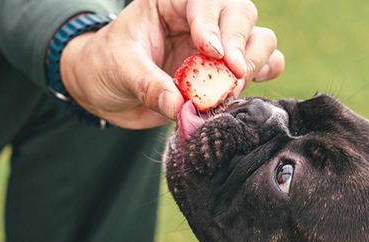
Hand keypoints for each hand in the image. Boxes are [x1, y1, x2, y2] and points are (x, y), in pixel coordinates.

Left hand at [60, 0, 284, 128]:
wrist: (105, 91)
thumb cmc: (107, 68)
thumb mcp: (120, 71)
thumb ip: (148, 85)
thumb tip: (178, 105)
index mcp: (173, 2)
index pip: (204, 1)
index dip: (212, 24)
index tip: (212, 52)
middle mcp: (201, 18)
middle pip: (240, 14)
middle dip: (240, 45)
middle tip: (229, 78)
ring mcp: (218, 45)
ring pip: (259, 39)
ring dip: (253, 64)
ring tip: (230, 90)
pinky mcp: (226, 72)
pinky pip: (263, 65)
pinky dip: (262, 75)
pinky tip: (244, 90)